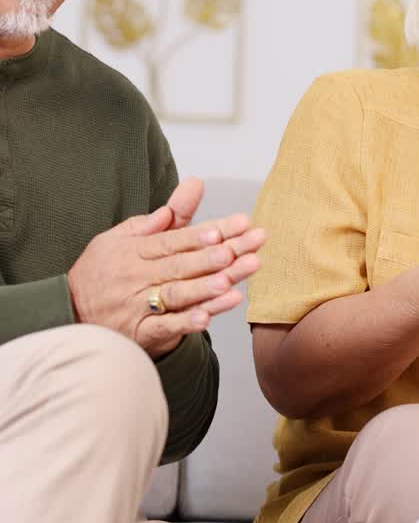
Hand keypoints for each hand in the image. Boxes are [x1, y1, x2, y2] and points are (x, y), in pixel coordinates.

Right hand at [67, 178, 266, 357]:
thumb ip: (158, 219)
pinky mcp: (141, 332)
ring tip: (230, 281)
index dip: (202, 234)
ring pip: (177, 295)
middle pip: (181, 265)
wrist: (72, 312)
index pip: (175, 240)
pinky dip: (185, 323)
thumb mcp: (121, 238)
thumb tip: (189, 190)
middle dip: (215, 257)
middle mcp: (138, 276)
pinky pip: (164, 327)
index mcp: (135, 251)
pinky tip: (206, 318)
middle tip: (244, 249)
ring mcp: (139, 305)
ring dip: (204, 289)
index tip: (234, 225)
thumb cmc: (104, 272)